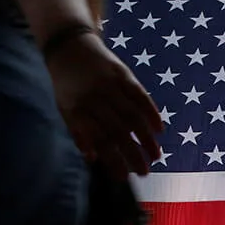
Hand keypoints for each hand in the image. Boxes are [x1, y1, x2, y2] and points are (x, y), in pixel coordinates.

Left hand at [46, 31, 162, 177]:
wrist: (70, 46)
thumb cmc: (67, 85)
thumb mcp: (65, 109)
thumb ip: (78, 133)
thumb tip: (93, 159)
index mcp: (78, 110)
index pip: (98, 140)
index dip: (111, 160)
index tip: (123, 177)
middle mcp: (94, 98)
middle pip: (118, 131)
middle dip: (133, 154)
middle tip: (145, 172)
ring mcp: (110, 85)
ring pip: (132, 115)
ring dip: (146, 138)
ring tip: (156, 155)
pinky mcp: (123, 74)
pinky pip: (140, 95)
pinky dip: (151, 113)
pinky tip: (160, 129)